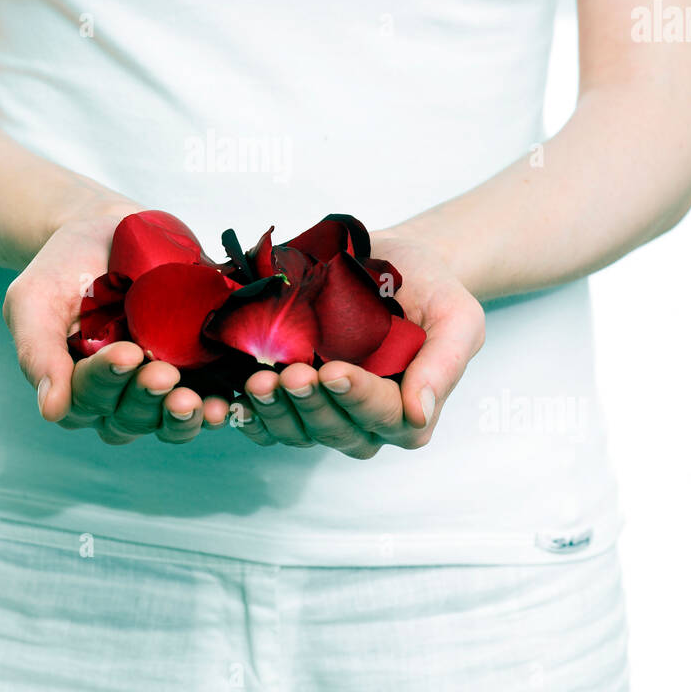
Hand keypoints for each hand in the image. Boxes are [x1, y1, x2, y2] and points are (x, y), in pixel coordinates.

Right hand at [3, 199, 229, 442]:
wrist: (107, 230)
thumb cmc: (63, 266)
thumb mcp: (34, 300)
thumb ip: (38, 351)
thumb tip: (51, 411)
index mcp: (72, 384)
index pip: (86, 397)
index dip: (107, 379)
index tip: (126, 353)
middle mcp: (114, 394)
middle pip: (128, 416)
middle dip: (146, 397)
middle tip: (163, 373)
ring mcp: (155, 385)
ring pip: (165, 421)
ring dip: (180, 416)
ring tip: (193, 400)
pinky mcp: (193, 369)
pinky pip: (204, 402)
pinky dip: (214, 408)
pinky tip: (223, 404)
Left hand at [232, 228, 484, 456]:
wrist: (393, 260)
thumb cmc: (430, 289)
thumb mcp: (457, 317)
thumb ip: (445, 363)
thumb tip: (420, 413)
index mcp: (411, 409)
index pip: (385, 416)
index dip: (357, 398)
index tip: (334, 370)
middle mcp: (366, 420)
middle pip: (338, 430)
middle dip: (312, 404)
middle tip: (291, 373)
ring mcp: (327, 410)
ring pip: (300, 431)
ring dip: (277, 411)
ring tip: (259, 379)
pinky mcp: (294, 398)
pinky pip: (269, 423)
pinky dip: (250, 415)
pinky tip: (234, 397)